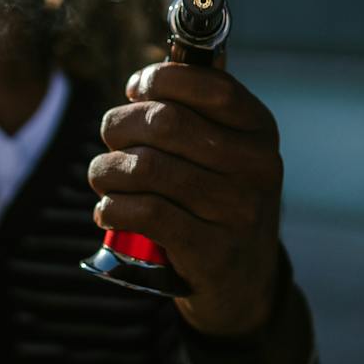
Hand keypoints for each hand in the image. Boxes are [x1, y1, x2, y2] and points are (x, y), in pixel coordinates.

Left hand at [90, 62, 284, 337]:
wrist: (244, 284)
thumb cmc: (219, 203)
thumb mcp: (226, 154)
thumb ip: (193, 115)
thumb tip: (142, 85)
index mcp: (260, 131)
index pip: (211, 87)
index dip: (161, 79)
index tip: (136, 90)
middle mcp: (257, 167)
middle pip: (167, 123)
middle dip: (121, 125)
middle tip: (110, 138)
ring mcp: (237, 211)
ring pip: (147, 168)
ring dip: (107, 170)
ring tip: (103, 177)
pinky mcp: (212, 251)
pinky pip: (146, 213)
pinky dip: (113, 207)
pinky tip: (107, 210)